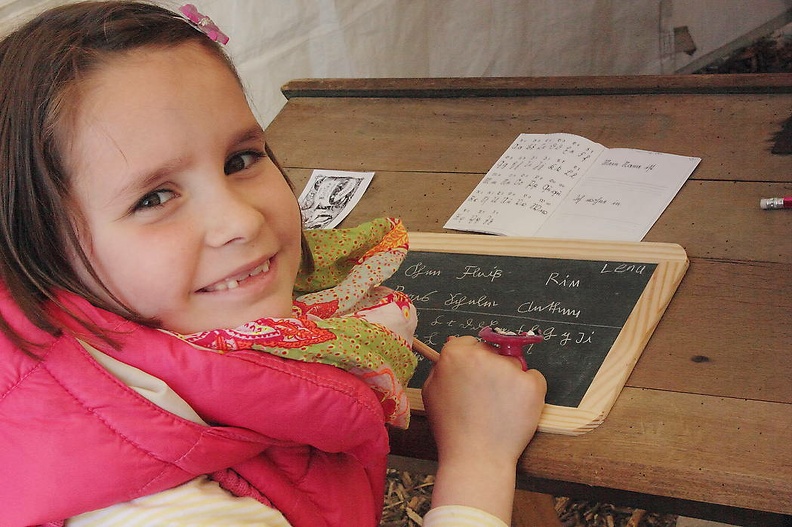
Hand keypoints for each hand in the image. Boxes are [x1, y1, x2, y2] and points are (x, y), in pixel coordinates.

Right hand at [422, 336, 545, 522]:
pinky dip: (529, 392)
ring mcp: (509, 369)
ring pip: (514, 364)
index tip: (472, 379)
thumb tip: (454, 348)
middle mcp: (482, 356)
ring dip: (510, 380)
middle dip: (491, 368)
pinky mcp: (531, 384)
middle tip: (485, 397)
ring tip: (499, 408)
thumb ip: (441, 366)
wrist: (476, 458)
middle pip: (492, 351)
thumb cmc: (451, 429)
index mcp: (455, 354)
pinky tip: (515, 410)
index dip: (470, 362)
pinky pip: (534, 378)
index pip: (468, 343)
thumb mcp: (431, 391)